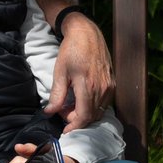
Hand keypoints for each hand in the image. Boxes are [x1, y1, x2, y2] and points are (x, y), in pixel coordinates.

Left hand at [45, 12, 114, 132]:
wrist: (86, 34)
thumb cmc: (71, 51)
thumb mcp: (60, 72)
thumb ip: (56, 95)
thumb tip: (50, 112)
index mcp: (88, 87)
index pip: (84, 117)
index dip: (74, 126)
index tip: (65, 129)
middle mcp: (102, 88)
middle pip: (92, 116)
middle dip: (77, 119)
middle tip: (63, 111)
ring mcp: (109, 86)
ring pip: (99, 110)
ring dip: (85, 113)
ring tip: (71, 105)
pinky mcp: (112, 82)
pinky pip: (104, 102)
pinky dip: (93, 106)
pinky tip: (82, 99)